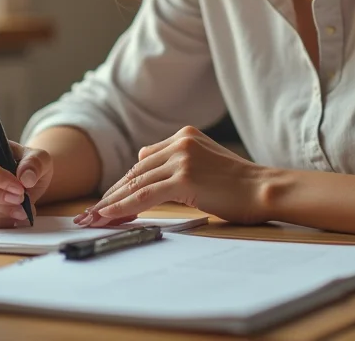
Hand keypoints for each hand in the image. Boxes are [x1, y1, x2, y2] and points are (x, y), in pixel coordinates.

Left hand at [74, 126, 268, 226]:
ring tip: (93, 220)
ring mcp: (181, 157)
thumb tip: (143, 163)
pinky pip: (145, 195)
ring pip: (136, 183)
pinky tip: (109, 217)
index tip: (105, 201)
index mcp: (184, 135)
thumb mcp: (204, 161)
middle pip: (136, 171)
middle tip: (90, 214)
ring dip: (111, 203)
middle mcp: (180, 141)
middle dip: (111, 194)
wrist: (263, 189)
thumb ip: (176, 161)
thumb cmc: (238, 184)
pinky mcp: (184, 177)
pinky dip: (123, 207)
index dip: (123, 183)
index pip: (144, 161)